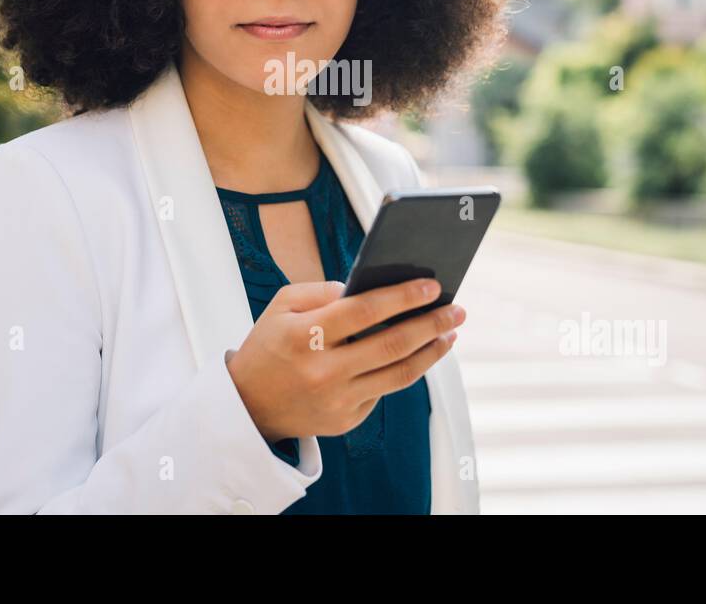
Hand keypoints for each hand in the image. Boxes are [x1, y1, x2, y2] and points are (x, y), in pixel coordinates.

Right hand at [226, 277, 464, 442]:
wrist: (248, 406)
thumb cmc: (269, 346)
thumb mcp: (281, 306)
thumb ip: (321, 290)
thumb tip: (366, 287)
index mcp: (303, 335)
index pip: (364, 311)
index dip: (402, 297)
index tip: (432, 285)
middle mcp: (322, 370)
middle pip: (392, 344)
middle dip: (431, 324)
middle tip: (456, 309)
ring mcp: (337, 399)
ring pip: (399, 374)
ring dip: (432, 352)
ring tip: (451, 332)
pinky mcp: (346, 420)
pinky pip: (385, 390)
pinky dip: (406, 370)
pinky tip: (422, 353)